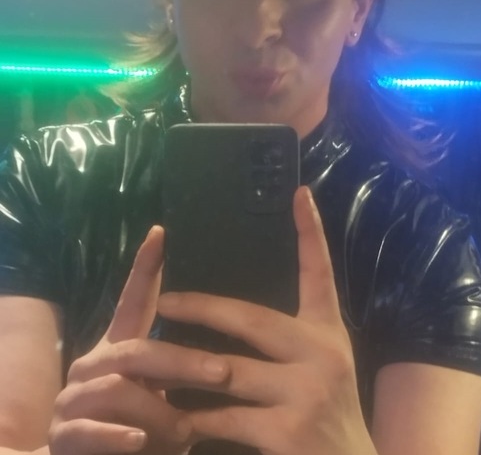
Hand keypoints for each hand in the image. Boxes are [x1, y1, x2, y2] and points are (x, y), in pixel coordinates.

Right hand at [48, 227, 226, 454]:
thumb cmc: (137, 423)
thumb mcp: (160, 394)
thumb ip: (179, 372)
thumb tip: (230, 359)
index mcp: (119, 347)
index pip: (133, 300)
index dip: (145, 268)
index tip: (160, 233)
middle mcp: (93, 363)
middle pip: (137, 350)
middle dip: (183, 361)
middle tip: (224, 373)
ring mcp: (74, 398)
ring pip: (118, 389)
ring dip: (157, 409)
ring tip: (185, 429)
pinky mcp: (64, 434)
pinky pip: (89, 431)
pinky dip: (117, 437)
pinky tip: (140, 441)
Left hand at [157, 186, 378, 454]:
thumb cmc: (328, 412)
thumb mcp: (322, 365)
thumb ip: (289, 340)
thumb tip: (235, 317)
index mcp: (327, 332)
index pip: (320, 272)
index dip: (311, 231)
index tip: (298, 192)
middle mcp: (321, 353)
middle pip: (250, 318)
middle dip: (201, 308)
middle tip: (164, 300)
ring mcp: (306, 392)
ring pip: (225, 370)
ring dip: (178, 368)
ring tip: (144, 358)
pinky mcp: (287, 431)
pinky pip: (223, 417)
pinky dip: (191, 418)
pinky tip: (169, 418)